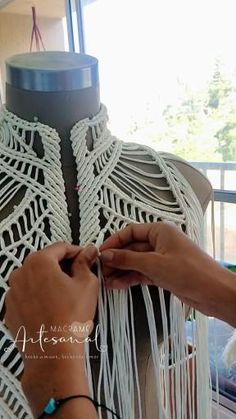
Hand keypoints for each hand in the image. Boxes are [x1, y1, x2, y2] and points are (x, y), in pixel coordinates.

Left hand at [5, 242, 98, 371]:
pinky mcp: (10, 309)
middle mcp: (20, 274)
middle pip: (45, 261)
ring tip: (66, 296)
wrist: (53, 353)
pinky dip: (38, 296)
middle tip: (79, 276)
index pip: (60, 247)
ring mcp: (12, 293)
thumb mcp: (87, 284)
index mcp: (39, 262)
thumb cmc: (69, 320)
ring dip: (49, 281)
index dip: (76, 251)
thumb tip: (87, 253)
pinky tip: (53, 307)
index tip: (85, 257)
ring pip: (35, 278)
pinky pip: (27, 295)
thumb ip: (85, 263)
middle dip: (62, 266)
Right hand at [99, 222, 235, 323]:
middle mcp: (160, 242)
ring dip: (120, 270)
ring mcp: (162, 259)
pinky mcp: (164, 274)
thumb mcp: (154, 264)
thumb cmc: (190, 272)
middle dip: (115, 258)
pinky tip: (116, 285)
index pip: (130, 231)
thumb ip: (127, 259)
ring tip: (104, 280)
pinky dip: (130, 278)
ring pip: (135, 262)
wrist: (215, 293)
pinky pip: (142, 273)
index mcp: (160, 231)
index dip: (114, 241)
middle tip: (100, 270)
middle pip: (131, 247)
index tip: (100, 253)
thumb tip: (106, 255)